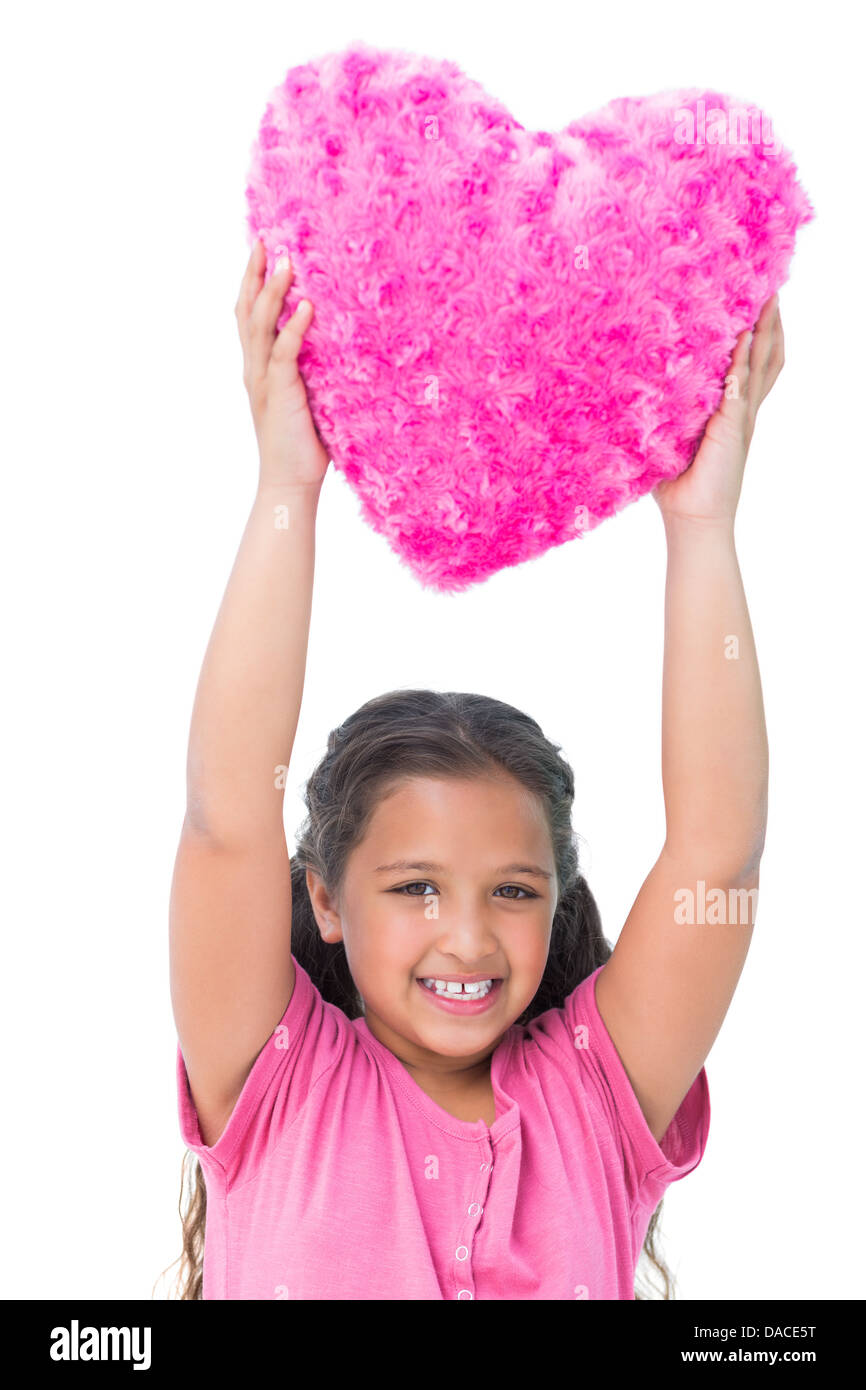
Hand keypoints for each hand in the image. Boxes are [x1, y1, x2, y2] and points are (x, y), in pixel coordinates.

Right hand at [235, 239, 329, 490]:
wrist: (290, 484)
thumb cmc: (303, 445)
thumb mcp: (307, 398)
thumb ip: (311, 371)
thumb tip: (337, 346)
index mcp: (258, 367)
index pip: (248, 315)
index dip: (252, 282)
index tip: (262, 249)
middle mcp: (254, 369)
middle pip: (246, 310)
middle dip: (255, 274)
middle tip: (266, 239)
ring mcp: (263, 380)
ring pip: (261, 325)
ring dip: (274, 291)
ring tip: (288, 261)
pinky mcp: (279, 394)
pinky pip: (284, 354)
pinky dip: (295, 328)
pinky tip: (307, 307)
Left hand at [652, 293, 784, 526]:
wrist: (691, 516)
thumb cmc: (678, 482)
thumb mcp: (674, 436)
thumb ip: (671, 412)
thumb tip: (639, 391)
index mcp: (734, 411)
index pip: (753, 364)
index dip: (760, 334)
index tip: (757, 303)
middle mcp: (744, 410)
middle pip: (767, 355)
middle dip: (771, 321)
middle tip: (771, 286)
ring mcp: (742, 417)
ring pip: (762, 363)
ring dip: (766, 330)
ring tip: (768, 298)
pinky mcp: (733, 426)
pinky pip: (741, 385)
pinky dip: (744, 359)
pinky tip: (745, 334)